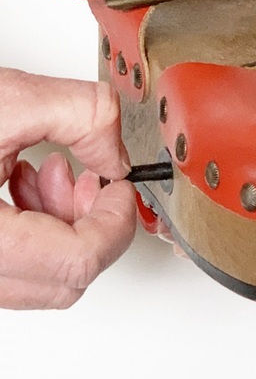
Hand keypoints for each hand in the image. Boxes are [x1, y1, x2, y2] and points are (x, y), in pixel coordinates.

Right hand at [0, 67, 135, 308]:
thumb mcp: (8, 99)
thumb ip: (84, 116)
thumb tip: (117, 157)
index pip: (78, 262)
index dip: (116, 222)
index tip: (122, 187)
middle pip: (67, 279)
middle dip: (91, 222)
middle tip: (90, 178)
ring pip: (42, 278)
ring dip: (62, 223)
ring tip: (46, 172)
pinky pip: (16, 268)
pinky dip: (36, 229)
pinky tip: (20, 184)